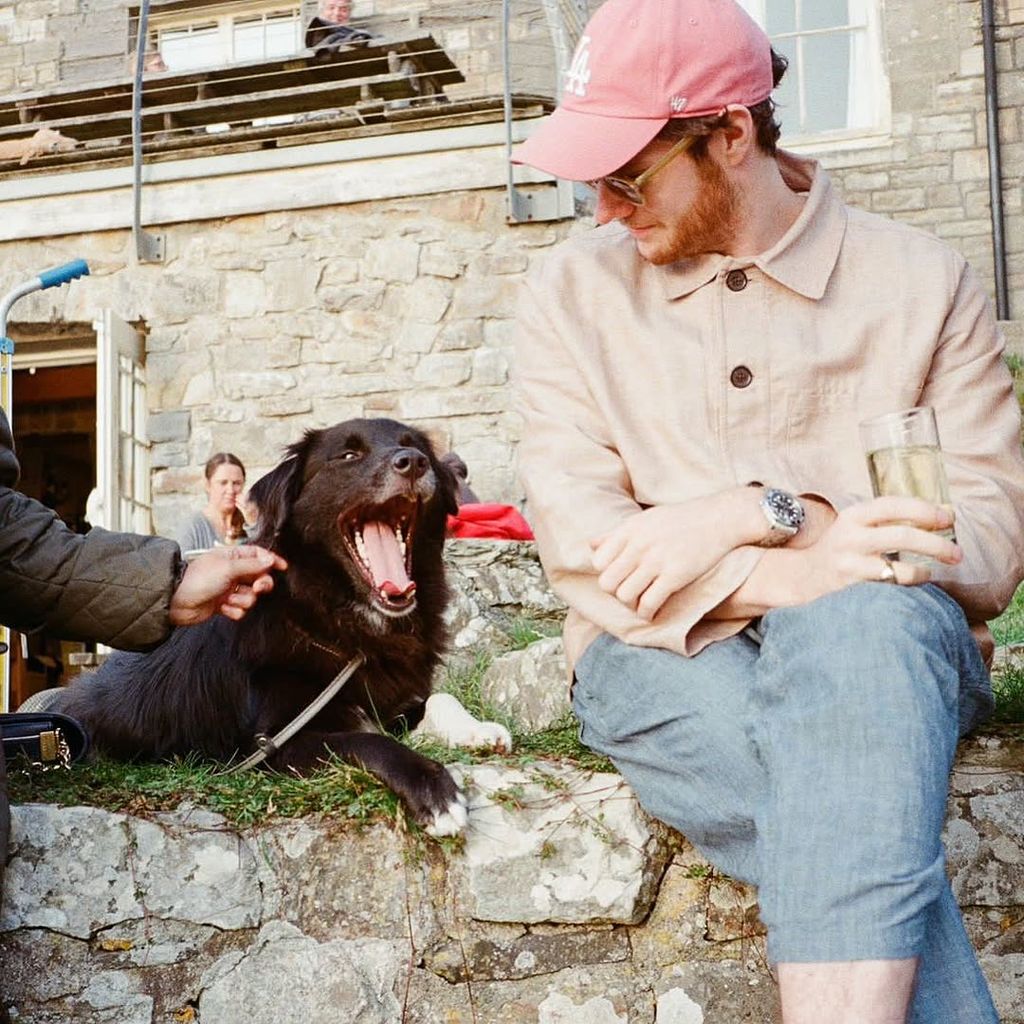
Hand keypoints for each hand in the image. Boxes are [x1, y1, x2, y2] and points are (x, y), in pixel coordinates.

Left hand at [169, 545, 287, 625]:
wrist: (177, 601)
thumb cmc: (199, 579)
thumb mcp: (228, 567)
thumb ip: (252, 565)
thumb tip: (270, 560)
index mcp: (233, 557)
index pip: (258, 555)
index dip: (271, 560)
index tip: (283, 567)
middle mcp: (233, 572)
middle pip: (259, 578)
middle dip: (260, 585)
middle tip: (257, 588)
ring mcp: (229, 589)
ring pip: (251, 597)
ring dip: (242, 600)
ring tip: (227, 598)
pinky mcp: (224, 604)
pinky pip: (240, 609)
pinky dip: (233, 610)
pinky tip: (222, 608)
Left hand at [590, 488, 764, 620]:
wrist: (719, 518)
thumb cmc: (681, 519)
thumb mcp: (644, 519)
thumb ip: (617, 533)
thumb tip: (591, 545)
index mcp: (629, 530)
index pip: (598, 562)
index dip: (607, 574)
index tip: (620, 577)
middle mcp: (639, 545)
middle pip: (607, 583)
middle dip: (616, 593)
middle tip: (630, 593)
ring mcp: (656, 561)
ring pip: (625, 596)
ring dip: (632, 605)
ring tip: (642, 602)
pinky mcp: (675, 576)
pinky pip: (649, 603)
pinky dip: (648, 613)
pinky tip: (653, 611)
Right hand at [793, 496, 958, 601]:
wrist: (803, 578)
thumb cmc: (842, 548)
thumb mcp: (858, 525)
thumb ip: (892, 519)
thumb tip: (946, 513)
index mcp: (853, 516)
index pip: (892, 505)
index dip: (924, 510)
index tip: (948, 518)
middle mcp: (849, 538)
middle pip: (902, 536)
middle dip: (937, 545)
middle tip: (957, 554)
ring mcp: (849, 566)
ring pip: (899, 569)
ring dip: (924, 572)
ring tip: (932, 572)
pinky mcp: (851, 590)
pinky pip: (890, 590)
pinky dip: (908, 587)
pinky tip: (913, 585)